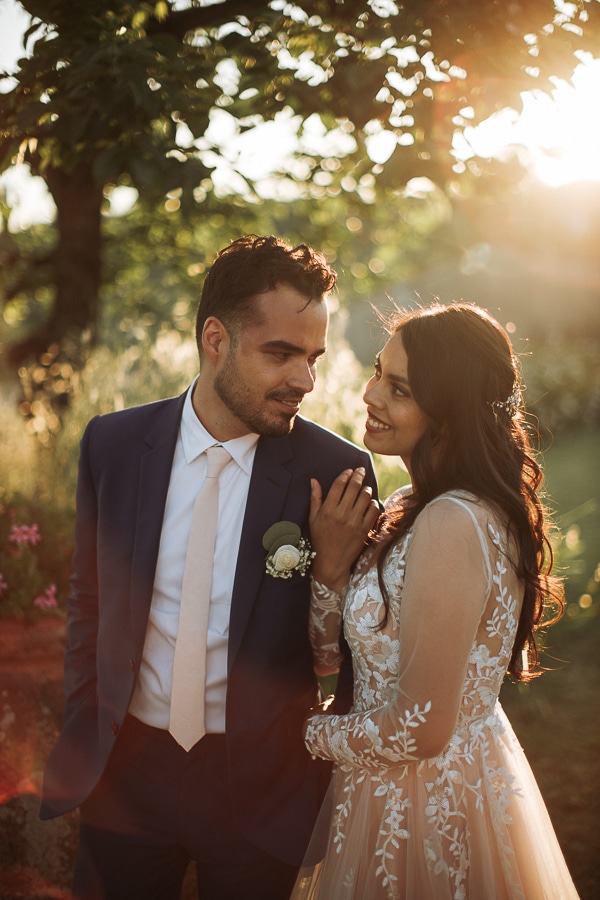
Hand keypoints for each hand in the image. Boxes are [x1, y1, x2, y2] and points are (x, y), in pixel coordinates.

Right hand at [309, 467, 379, 591]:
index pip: (339, 485)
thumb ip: (315, 498)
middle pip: (353, 487)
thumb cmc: (320, 539)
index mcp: (327, 510)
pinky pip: (373, 510)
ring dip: (366, 488)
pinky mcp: (364, 530)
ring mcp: (354, 522)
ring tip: (365, 487)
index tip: (349, 471)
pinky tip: (369, 502)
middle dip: (358, 475)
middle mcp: (341, 514)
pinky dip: (373, 503)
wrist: (331, 562)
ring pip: (365, 496)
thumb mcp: (313, 519)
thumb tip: (314, 480)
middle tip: (361, 470)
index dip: (345, 475)